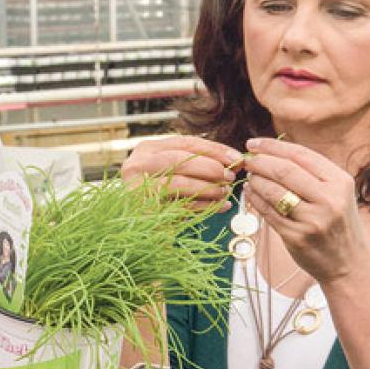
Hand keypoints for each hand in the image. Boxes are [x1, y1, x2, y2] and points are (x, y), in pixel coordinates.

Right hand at [121, 136, 243, 209]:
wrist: (132, 226)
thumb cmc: (158, 195)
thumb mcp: (173, 172)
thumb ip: (195, 163)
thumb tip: (233, 161)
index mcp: (146, 149)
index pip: (185, 142)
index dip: (214, 149)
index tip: (236, 157)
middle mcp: (136, 165)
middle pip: (180, 160)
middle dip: (211, 167)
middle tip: (230, 176)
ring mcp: (136, 187)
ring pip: (179, 183)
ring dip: (208, 187)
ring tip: (225, 192)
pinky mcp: (143, 210)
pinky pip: (179, 206)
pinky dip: (204, 206)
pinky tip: (220, 207)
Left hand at [242, 137, 369, 284]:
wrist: (349, 264)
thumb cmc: (337, 222)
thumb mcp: (337, 193)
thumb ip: (312, 172)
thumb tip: (271, 151)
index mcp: (340, 182)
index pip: (300, 155)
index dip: (272, 146)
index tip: (253, 143)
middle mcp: (329, 199)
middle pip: (284, 171)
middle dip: (259, 162)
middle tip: (246, 160)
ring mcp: (313, 220)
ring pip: (273, 191)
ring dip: (255, 181)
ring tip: (249, 177)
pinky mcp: (297, 237)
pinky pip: (268, 212)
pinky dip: (255, 200)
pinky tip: (250, 193)